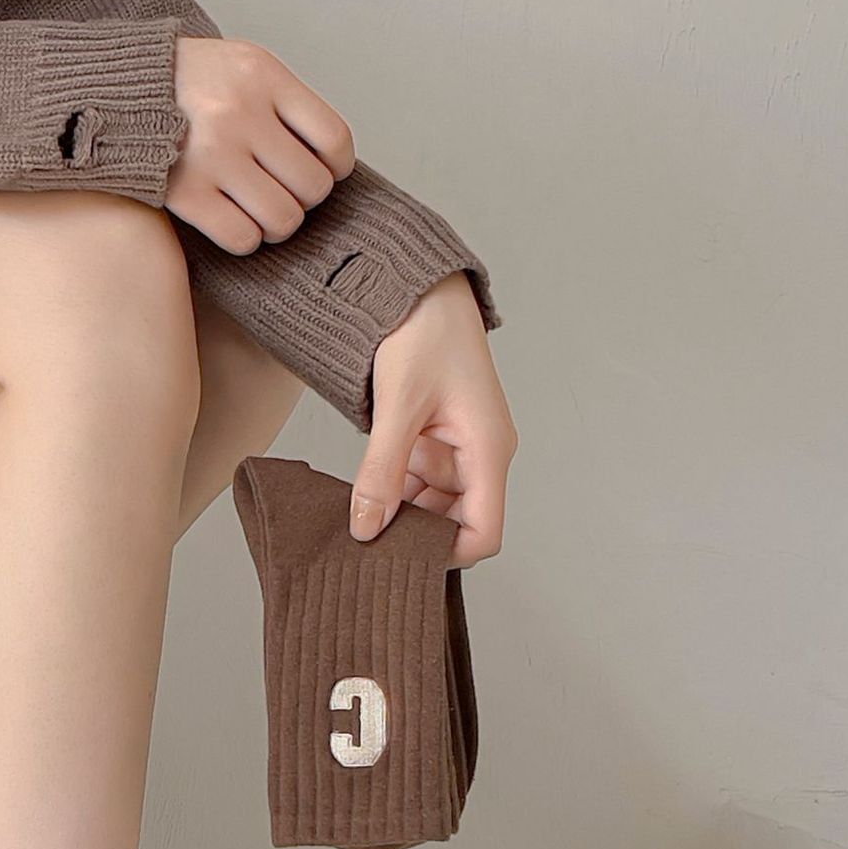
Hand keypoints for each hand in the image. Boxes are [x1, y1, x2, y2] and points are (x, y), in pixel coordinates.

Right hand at [167, 38, 356, 254]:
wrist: (109, 90)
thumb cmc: (182, 83)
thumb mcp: (238, 65)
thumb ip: (281, 101)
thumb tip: (328, 158)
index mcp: (263, 76)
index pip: (334, 138)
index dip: (337, 167)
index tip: (326, 171)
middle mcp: (241, 114)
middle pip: (312, 186)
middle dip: (304, 197)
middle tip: (283, 191)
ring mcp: (213, 156)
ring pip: (283, 218)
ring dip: (277, 222)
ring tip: (259, 209)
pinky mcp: (185, 193)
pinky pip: (243, 238)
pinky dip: (245, 238)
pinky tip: (232, 220)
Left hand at [350, 272, 516, 566]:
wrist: (420, 288)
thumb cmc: (424, 333)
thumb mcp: (398, 406)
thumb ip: (382, 471)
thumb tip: (366, 527)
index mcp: (488, 449)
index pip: (484, 532)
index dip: (447, 555)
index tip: (401, 560)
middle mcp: (481, 454)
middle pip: (457, 524)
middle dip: (416, 536)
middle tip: (366, 543)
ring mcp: (459, 448)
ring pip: (435, 506)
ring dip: (401, 514)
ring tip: (359, 518)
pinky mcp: (438, 440)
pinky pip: (421, 482)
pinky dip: (395, 492)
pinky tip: (365, 493)